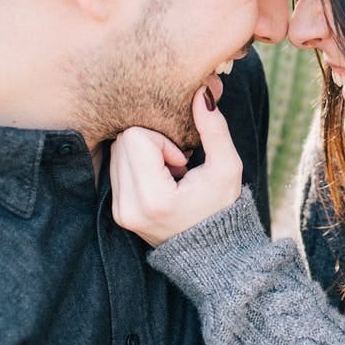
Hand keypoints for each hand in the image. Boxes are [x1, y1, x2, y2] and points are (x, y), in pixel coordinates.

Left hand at [111, 88, 242, 245]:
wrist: (213, 253)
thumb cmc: (223, 208)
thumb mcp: (228, 168)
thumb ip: (214, 128)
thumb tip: (200, 92)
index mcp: (152, 199)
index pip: (134, 138)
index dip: (162, 141)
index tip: (183, 162)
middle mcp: (128, 208)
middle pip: (122, 142)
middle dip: (151, 145)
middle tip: (177, 167)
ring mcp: (119, 212)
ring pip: (117, 152)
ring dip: (144, 155)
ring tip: (170, 176)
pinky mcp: (117, 211)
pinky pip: (117, 167)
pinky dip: (138, 167)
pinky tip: (162, 183)